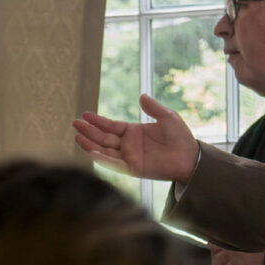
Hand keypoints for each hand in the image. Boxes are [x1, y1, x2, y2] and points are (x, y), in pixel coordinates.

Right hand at [73, 94, 199, 183]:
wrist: (190, 157)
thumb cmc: (180, 137)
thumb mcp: (168, 117)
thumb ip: (154, 108)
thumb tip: (142, 95)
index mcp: (134, 131)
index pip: (111, 126)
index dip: (98, 121)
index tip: (84, 115)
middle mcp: (128, 144)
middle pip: (103, 137)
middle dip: (89, 131)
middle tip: (74, 123)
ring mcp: (129, 156)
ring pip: (105, 150)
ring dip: (91, 144)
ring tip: (77, 136)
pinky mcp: (133, 168)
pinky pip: (114, 164)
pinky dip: (103, 159)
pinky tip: (92, 151)